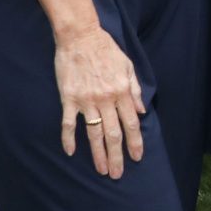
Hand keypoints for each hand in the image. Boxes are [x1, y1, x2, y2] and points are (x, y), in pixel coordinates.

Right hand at [54, 23, 145, 177]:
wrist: (80, 36)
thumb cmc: (106, 49)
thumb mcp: (128, 66)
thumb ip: (135, 90)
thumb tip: (141, 111)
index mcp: (122, 91)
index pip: (131, 123)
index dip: (135, 142)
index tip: (137, 157)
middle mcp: (106, 99)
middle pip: (114, 133)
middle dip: (117, 156)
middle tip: (117, 174)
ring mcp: (87, 100)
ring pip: (94, 133)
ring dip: (98, 154)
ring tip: (101, 170)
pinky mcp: (69, 98)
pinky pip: (69, 123)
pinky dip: (69, 139)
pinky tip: (70, 152)